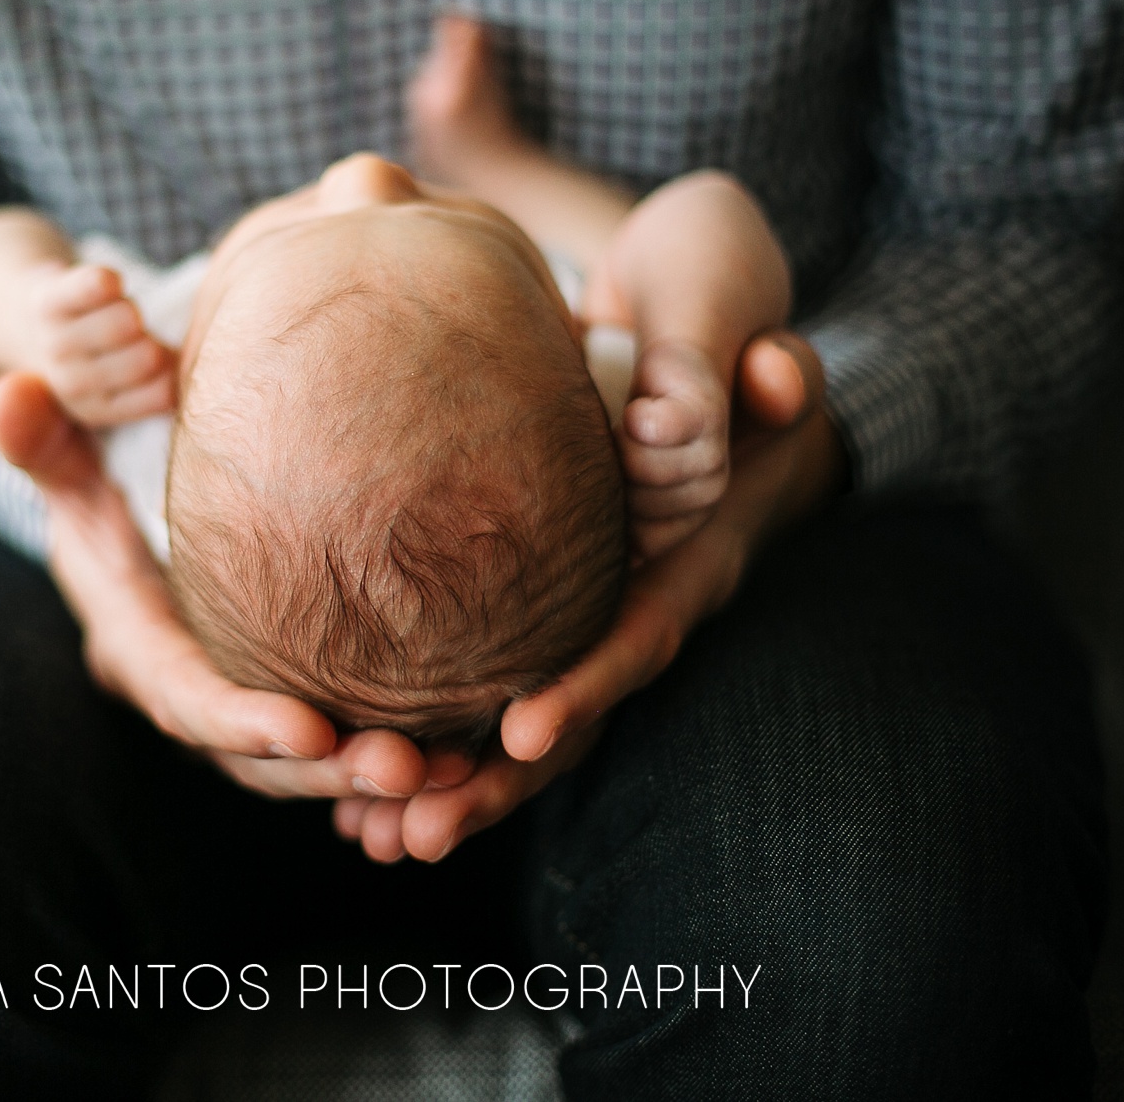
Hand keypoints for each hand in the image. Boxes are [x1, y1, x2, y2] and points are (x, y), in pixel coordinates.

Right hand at [0, 373, 432, 800]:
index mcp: (136, 644)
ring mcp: (239, 700)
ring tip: (454, 777)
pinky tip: (467, 760)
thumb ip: (45, 438)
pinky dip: (390, 757)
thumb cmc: (105, 469)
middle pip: (257, 757)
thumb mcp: (74, 456)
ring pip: (305, 765)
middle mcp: (187, 689)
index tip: (310, 730)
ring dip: (372, 777)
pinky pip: (339, 743)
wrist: (129, 499)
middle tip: (412, 769)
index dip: (242, 723)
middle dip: (328, 771)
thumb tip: (8, 395)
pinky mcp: (286, 693)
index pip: (186, 699)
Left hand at [22, 263, 174, 427]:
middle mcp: (72, 387)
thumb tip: (185, 374)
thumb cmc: (88, 354)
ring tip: (112, 313)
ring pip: (128, 320)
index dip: (173, 369)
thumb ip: (158, 389)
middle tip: (129, 335)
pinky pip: (94, 287)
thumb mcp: (119, 390)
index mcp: (98, 411)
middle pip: (150, 357)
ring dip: (129, 307)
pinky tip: (107, 284)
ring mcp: (55, 345)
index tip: (155, 359)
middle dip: (151, 338)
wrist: (20, 319)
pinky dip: (108, 280)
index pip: (165, 393)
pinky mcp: (45, 302)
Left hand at [335, 329, 845, 862]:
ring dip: (453, 781)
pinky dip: (428, 729)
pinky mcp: (539, 592)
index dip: (590, 683)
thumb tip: (775, 381)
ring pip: (524, 713)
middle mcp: (641, 586)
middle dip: (499, 779)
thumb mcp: (726, 289)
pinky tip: (348, 781)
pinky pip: (487, 674)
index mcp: (693, 535)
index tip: (523, 734)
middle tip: (412, 834)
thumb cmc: (710, 290)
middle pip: (574, 706)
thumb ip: (739, 347)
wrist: (689, 305)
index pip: (645, 627)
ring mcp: (589, 598)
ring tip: (366, 834)